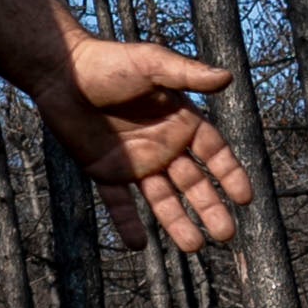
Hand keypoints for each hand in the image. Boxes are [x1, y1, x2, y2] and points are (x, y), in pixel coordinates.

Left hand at [38, 33, 250, 251]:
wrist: (63, 71)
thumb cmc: (111, 62)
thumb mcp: (152, 63)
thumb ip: (187, 75)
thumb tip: (228, 77)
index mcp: (181, 121)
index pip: (214, 153)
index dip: (230, 174)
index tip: (245, 198)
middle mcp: (163, 145)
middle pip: (193, 183)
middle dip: (210, 208)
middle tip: (226, 234)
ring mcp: (136, 161)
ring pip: (162, 199)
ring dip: (177, 223)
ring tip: (193, 246)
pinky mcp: (106, 171)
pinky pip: (119, 203)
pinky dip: (127, 223)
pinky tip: (138, 244)